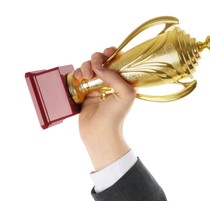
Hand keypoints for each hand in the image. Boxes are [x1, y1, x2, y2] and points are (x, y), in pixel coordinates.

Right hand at [75, 47, 135, 170]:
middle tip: (94, 69)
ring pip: (89, 66)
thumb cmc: (115, 116)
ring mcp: (97, 86)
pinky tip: (79, 79)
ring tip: (85, 77)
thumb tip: (99, 65)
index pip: (119, 60)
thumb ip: (115, 76)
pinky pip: (80, 75)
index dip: (112, 53)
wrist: (99, 132)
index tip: (107, 54)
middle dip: (96, 59)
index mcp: (123, 81)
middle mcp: (111, 82)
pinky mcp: (86, 91)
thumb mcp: (125, 94)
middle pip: (102, 60)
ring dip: (85, 67)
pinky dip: (78, 74)